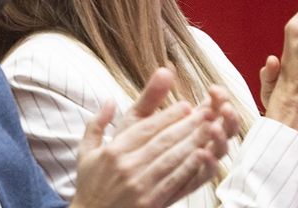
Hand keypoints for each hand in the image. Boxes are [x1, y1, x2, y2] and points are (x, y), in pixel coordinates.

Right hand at [73, 68, 234, 207]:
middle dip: (188, 124)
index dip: (168, 115)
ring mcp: (139, 185)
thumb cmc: (90, 185)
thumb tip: (110, 100)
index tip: (186, 106)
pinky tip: (203, 155)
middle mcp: (126, 166)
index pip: (146, 128)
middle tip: (207, 111)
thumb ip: (96, 124)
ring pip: (171, 158)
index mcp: (114, 151)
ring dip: (194, 141)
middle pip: (163, 140)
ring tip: (211, 128)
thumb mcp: (86, 152)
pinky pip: (173, 180)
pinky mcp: (149, 202)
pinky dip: (189, 167)